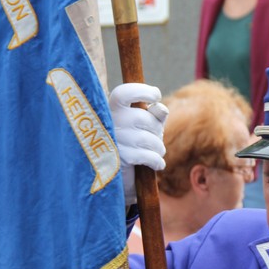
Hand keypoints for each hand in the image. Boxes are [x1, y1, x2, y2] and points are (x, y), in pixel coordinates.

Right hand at [109, 83, 167, 204]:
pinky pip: (146, 156)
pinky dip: (157, 161)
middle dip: (157, 130)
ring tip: (157, 152)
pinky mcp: (116, 160)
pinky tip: (158, 164)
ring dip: (158, 147)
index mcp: (110, 109)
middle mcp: (107, 123)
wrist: (115, 178)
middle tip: (156, 138)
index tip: (156, 95)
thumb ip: (154, 115)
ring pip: (147, 139)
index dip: (142, 90)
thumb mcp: (144, 126)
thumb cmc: (132, 144)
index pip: (123, 93)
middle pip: (143, 118)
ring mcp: (111, 141)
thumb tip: (161, 109)